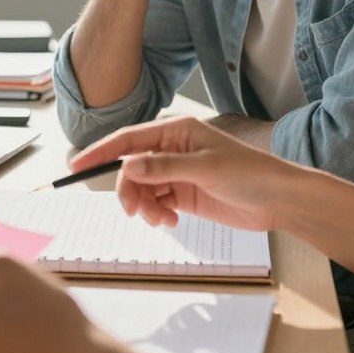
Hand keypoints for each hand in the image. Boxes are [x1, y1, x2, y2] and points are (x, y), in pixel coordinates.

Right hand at [71, 117, 303, 230]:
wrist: (277, 200)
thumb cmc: (249, 173)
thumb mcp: (205, 168)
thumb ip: (164, 168)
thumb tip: (127, 166)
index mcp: (177, 131)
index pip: (129, 139)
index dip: (101, 151)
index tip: (76, 165)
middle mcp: (173, 149)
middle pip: (131, 167)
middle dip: (128, 189)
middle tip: (133, 211)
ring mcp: (177, 173)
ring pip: (141, 188)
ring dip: (144, 205)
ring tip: (161, 219)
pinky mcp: (183, 194)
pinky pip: (155, 203)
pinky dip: (156, 214)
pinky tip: (171, 221)